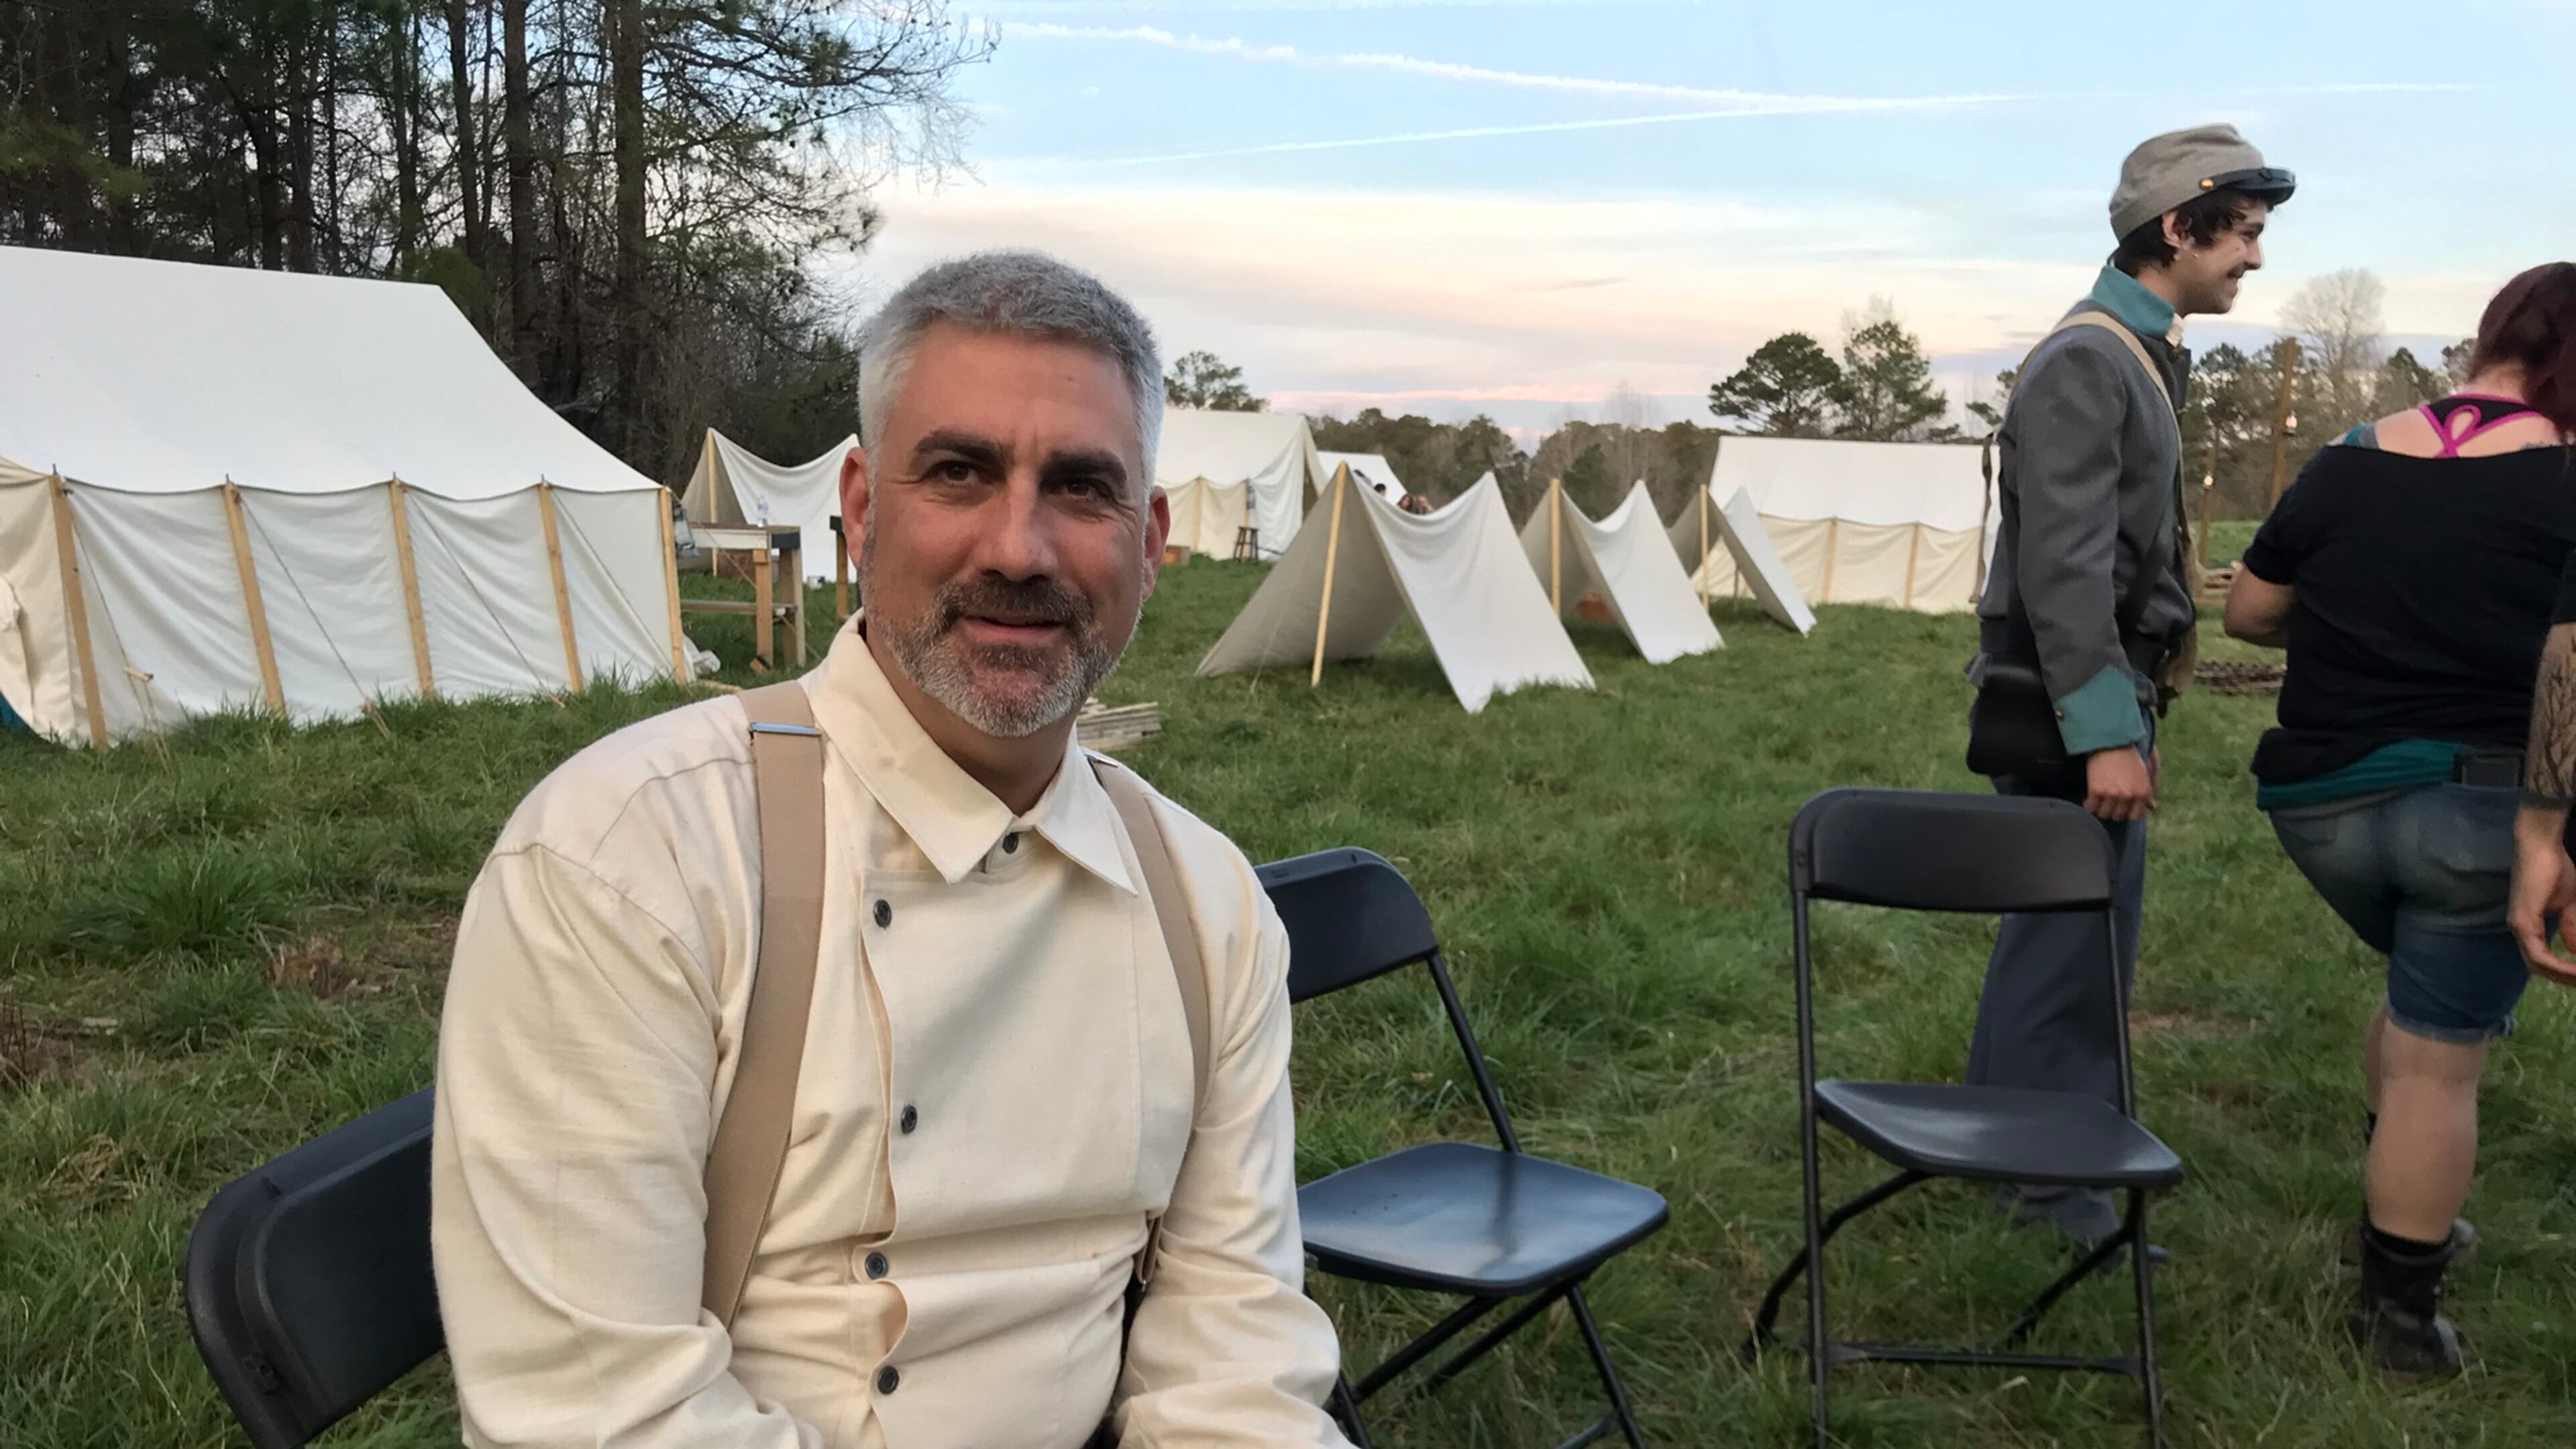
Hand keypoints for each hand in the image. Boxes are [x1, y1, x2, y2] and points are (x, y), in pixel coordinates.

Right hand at [2082, 746, 2155, 822]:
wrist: (2110, 741)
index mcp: (2143, 792)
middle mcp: (2128, 795)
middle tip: (2109, 802)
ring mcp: (2112, 794)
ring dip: (2101, 809)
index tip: (2121, 806)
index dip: (2126, 811)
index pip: (2134, 816)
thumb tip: (2152, 808)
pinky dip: (2089, 805)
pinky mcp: (2096, 790)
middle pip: (2118, 816)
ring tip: (2099, 801)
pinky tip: (2090, 799)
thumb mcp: (2146, 771)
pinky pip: (2090, 808)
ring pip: (2104, 814)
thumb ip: (2150, 790)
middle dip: (2113, 810)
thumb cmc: (2130, 754)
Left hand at [2508, 805, 2575, 984]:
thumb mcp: (2568, 904)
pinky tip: (2574, 969)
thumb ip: (2571, 926)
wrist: (2542, 847)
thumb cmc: (2554, 869)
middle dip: (2565, 978)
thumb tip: (2574, 950)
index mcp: (2528, 926)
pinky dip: (2558, 965)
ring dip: (2564, 975)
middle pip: (2539, 967)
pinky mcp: (2522, 921)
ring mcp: (2518, 926)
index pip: (2542, 959)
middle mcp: (2519, 929)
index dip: (2563, 971)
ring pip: (2538, 965)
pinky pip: (2538, 954)